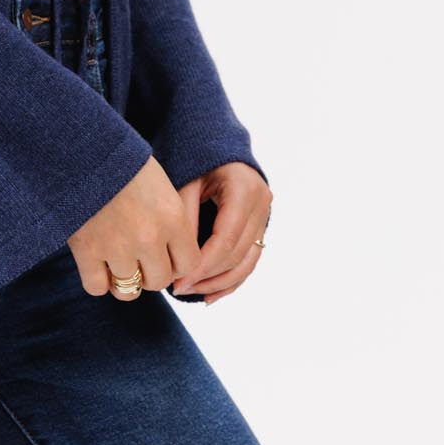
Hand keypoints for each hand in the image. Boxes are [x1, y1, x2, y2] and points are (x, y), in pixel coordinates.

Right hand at [67, 156, 191, 300]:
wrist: (83, 147)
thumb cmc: (122, 162)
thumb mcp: (159, 185)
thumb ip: (170, 220)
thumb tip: (174, 255)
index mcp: (173, 217)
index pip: (189, 264)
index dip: (176, 263)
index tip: (165, 255)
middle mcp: (149, 237)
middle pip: (159, 281)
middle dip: (150, 273)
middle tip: (139, 258)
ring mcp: (117, 247)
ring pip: (129, 289)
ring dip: (124, 279)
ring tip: (117, 263)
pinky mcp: (86, 250)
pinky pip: (97, 287)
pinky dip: (98, 280)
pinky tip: (96, 264)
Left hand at [169, 163, 272, 303]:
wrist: (218, 148)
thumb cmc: (198, 161)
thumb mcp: (187, 182)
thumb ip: (185, 217)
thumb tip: (179, 259)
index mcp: (244, 189)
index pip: (226, 238)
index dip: (203, 264)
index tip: (178, 280)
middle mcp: (262, 204)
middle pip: (237, 253)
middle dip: (208, 276)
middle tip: (178, 288)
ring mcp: (265, 217)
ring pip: (247, 262)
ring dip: (219, 283)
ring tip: (191, 293)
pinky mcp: (261, 227)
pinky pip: (250, 261)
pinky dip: (231, 280)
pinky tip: (210, 295)